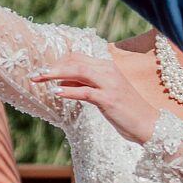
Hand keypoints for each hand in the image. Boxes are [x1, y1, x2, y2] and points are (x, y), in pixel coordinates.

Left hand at [30, 51, 159, 144]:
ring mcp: (109, 84)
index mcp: (107, 67)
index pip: (77, 57)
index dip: (58, 63)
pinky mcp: (109, 99)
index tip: (43, 71)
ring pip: (79, 71)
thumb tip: (61, 83)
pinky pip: (85, 92)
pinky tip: (56, 93)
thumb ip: (84, 86)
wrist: (148, 124)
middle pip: (75, 62)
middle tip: (34, 75)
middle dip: (52, 67)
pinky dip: (69, 91)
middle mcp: (108, 71)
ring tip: (40, 79)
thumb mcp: (103, 95)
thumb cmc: (126, 111)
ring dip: (56, 74)